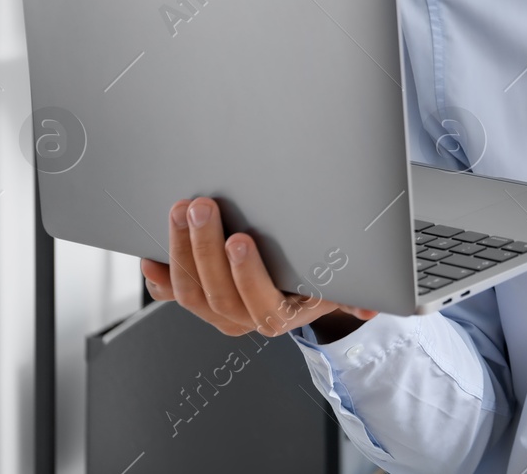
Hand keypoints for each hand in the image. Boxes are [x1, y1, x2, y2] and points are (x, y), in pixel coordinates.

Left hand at [140, 197, 377, 341]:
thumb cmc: (317, 277)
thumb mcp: (341, 281)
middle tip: (202, 207)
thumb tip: (374, 303)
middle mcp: (245, 318)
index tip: (241, 239)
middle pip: (216, 292)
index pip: (260, 303)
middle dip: (205, 247)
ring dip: (181, 249)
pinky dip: (159, 276)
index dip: (246, 274)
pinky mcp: (197, 298)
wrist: (297, 290)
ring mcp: (217, 311)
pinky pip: (171, 293)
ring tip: (182, 211)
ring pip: (190, 291)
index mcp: (281, 315)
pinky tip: (152, 254)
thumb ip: (357, 291)